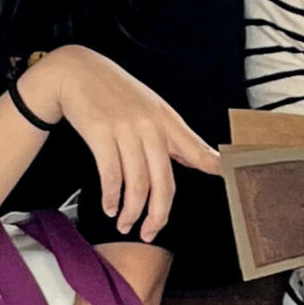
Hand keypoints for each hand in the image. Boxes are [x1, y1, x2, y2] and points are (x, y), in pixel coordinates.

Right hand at [16, 46, 219, 241]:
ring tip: (125, 223)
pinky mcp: (101, 133)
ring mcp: (126, 129)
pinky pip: (111, 175)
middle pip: (163, 183)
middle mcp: (150, 126)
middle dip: (158, 216)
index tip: (227, 179)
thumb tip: (202, 160)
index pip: (197, 150)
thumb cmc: (115, 92)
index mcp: (166, 120)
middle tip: (150, 232)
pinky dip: (111, 197)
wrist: (76, 72)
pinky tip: (110, 207)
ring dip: (130, 212)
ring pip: (137, 184)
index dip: (214, 166)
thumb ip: (174, 136)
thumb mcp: (150, 107)